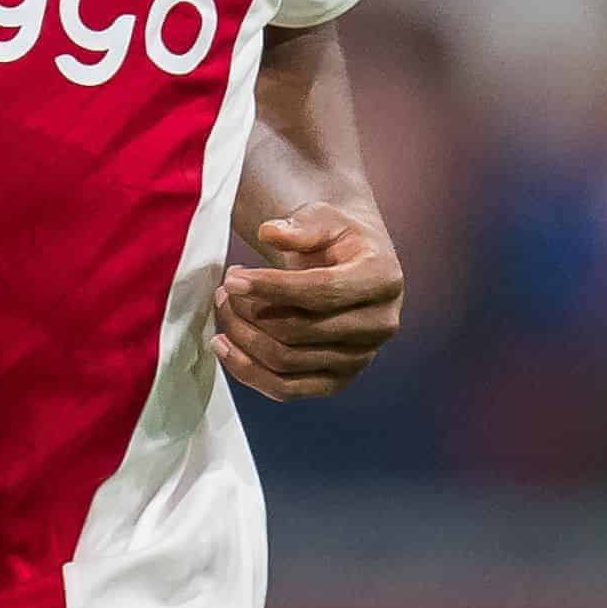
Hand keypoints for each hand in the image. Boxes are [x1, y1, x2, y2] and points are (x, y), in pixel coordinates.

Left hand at [212, 203, 402, 399]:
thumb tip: (270, 232)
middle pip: (300, 330)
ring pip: (287, 361)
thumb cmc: (336, 239)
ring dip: (243, 338)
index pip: (321, 291)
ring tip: (224, 310)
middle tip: (225, 289)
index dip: (272, 287)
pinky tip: (224, 346)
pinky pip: (286, 389)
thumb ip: (300, 226)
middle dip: (250, 311)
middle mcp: (380, 325)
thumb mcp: (324, 218)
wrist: (352, 265)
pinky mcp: (338, 381)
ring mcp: (361, 358)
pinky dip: (248, 371)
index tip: (233, 279)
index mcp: (383, 279)